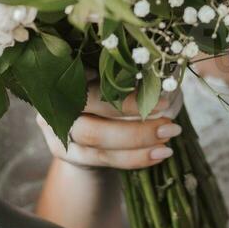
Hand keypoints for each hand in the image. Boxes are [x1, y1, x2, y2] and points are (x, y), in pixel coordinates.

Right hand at [38, 77, 183, 170]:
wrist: (81, 120)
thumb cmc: (107, 87)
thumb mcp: (116, 74)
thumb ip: (132, 75)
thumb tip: (166, 83)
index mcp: (70, 70)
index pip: (99, 80)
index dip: (129, 94)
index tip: (163, 99)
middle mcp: (58, 96)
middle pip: (94, 109)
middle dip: (134, 121)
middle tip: (171, 126)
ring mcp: (57, 125)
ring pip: (96, 137)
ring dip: (136, 142)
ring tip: (168, 143)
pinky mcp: (66, 150)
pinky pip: (101, 157)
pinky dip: (133, 158)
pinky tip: (157, 154)